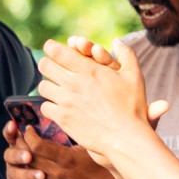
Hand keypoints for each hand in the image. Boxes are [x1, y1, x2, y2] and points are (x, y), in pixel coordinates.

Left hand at [3, 121, 121, 178]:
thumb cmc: (106, 163)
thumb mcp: (90, 146)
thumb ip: (72, 137)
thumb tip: (59, 120)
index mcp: (68, 159)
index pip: (37, 146)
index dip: (29, 135)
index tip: (29, 128)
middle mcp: (60, 173)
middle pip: (31, 158)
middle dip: (23, 145)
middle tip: (22, 135)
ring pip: (33, 170)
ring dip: (27, 158)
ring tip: (26, 148)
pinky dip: (36, 169)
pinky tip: (38, 161)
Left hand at [37, 37, 159, 167]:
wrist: (127, 138)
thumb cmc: (133, 107)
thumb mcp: (135, 76)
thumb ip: (126, 54)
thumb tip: (116, 40)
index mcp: (89, 70)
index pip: (57, 51)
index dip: (51, 47)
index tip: (52, 49)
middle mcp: (74, 84)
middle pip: (45, 66)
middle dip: (48, 64)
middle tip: (54, 68)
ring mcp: (66, 102)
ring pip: (43, 87)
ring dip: (49, 86)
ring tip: (58, 89)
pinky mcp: (63, 119)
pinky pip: (45, 107)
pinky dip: (51, 106)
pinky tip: (61, 107)